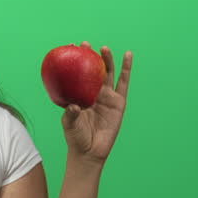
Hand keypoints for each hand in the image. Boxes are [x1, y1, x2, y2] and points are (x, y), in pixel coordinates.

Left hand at [61, 41, 132, 164]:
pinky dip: (126, 69)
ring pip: (107, 74)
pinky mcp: (119, 102)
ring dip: (106, 60)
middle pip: (92, 71)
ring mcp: (106, 97)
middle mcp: (93, 94)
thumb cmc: (76, 137)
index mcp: (79, 95)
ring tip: (104, 48)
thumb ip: (71, 114)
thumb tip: (74, 105)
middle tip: (84, 45)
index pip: (76, 75)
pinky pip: (124, 83)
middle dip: (89, 57)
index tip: (70, 48)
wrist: (89, 151)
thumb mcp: (69, 124)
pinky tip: (128, 55)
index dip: (75, 62)